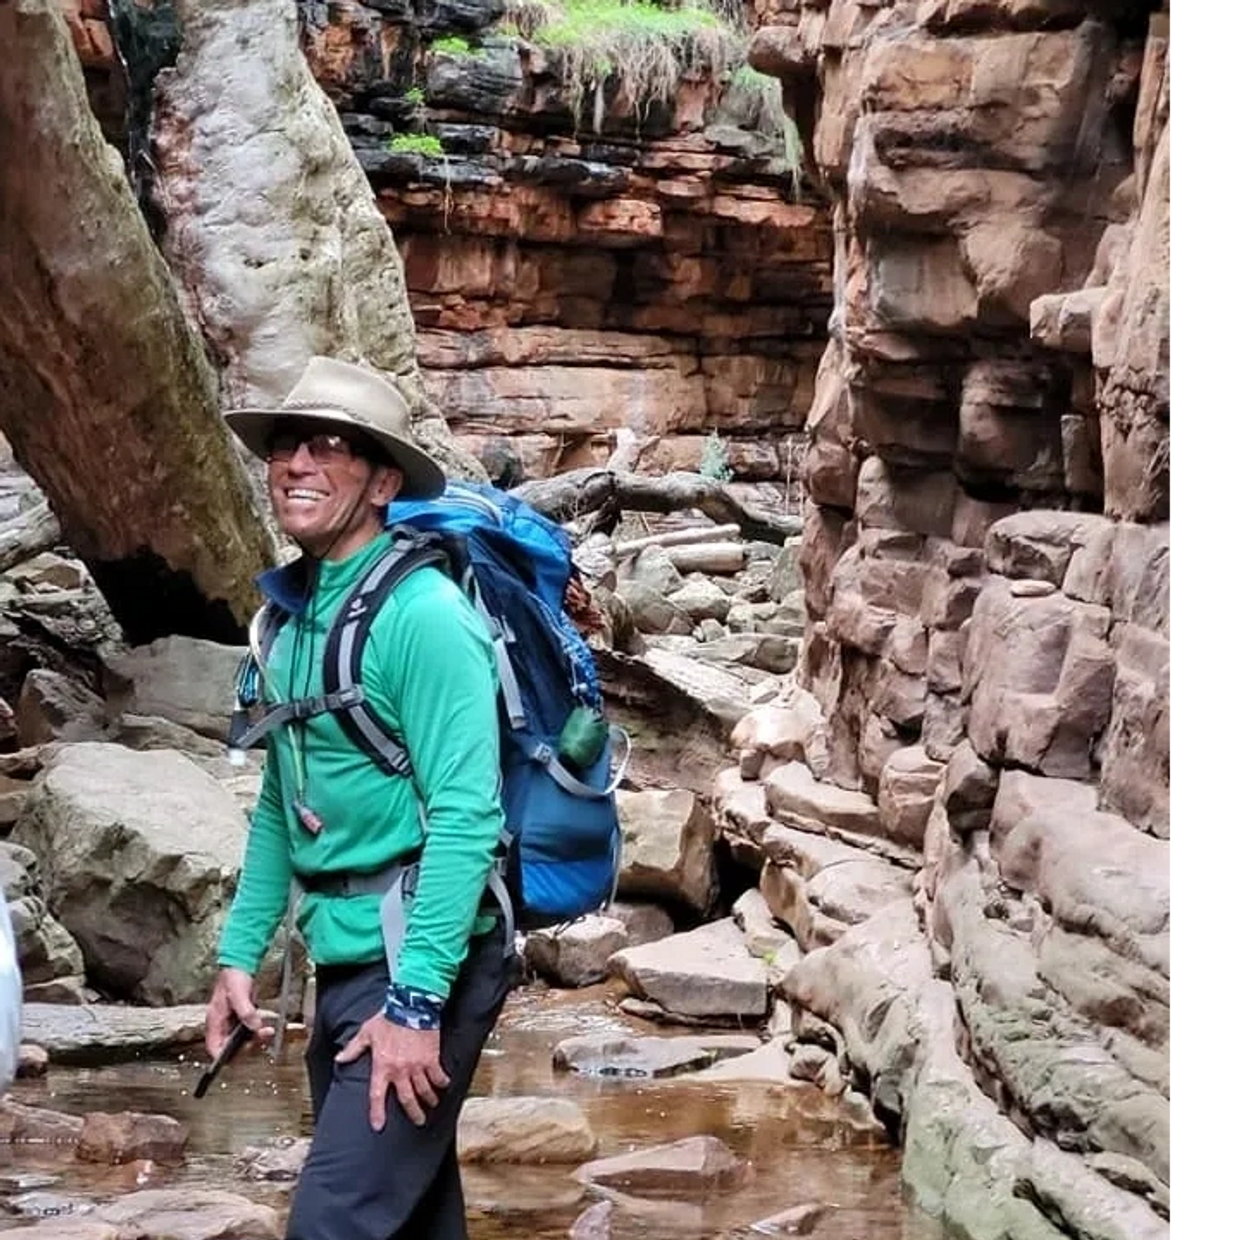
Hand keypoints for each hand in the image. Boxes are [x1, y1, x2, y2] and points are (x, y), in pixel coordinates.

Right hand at [204, 967, 273, 1058]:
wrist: (241, 962)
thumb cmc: (233, 976)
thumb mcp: (239, 994)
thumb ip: (246, 1012)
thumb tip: (254, 1027)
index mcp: (215, 1019)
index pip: (213, 1046)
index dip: (221, 1056)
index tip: (234, 1059)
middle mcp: (222, 1022)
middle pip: (229, 1044)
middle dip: (245, 1046)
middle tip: (259, 1039)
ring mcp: (232, 1019)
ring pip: (241, 1037)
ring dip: (254, 1037)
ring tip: (267, 1032)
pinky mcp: (242, 1014)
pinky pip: (249, 1028)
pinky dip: (257, 1029)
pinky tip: (266, 1026)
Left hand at [335, 1014, 450, 1131]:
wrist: (411, 1005)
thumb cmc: (388, 1018)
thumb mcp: (367, 1033)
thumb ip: (354, 1048)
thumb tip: (339, 1059)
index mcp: (382, 1066)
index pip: (377, 1096)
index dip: (377, 1113)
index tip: (378, 1126)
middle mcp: (400, 1070)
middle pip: (407, 1099)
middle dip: (414, 1113)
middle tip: (418, 1121)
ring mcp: (417, 1066)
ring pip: (424, 1090)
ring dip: (429, 1099)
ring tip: (431, 1104)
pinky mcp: (432, 1058)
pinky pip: (438, 1076)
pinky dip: (442, 1082)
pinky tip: (443, 1084)